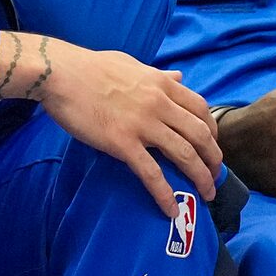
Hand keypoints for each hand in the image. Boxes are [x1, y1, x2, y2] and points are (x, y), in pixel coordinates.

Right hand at [5, 33, 222, 216]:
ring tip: (206, 194)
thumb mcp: (132, 65)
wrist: (60, 74)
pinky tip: (171, 210)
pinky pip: (150, 173)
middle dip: (213, 158)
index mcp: (162, 84)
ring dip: (200, 177)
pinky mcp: (122, 143)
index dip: (212, 129)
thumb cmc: (90, 67)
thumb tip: (177, 76)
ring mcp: (142, 124)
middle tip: (215, 174)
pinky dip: (164, 194)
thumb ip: (158, 74)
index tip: (212, 144)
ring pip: (184, 155)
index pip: (201, 108)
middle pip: (200, 134)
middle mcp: (159, 104)